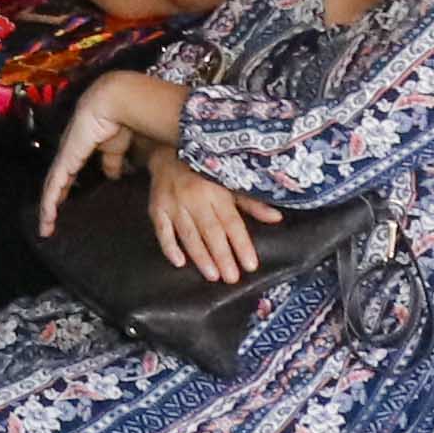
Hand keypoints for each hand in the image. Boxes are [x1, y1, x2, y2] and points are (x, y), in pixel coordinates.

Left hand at [35, 72, 157, 227]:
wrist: (116, 104)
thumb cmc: (120, 121)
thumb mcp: (117, 149)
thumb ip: (112, 162)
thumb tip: (113, 176)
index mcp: (81, 150)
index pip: (67, 175)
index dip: (65, 191)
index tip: (62, 206)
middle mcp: (69, 153)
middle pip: (56, 183)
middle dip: (52, 204)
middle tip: (49, 224)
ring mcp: (65, 157)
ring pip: (52, 188)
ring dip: (48, 209)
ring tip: (46, 228)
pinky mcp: (66, 160)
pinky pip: (54, 186)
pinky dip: (50, 203)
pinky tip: (48, 217)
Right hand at [145, 153, 260, 282]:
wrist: (168, 154)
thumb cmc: (203, 172)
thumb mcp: (229, 182)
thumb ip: (251, 203)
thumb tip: (276, 218)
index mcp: (217, 191)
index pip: (232, 222)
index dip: (241, 244)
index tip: (250, 265)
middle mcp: (195, 197)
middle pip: (211, 231)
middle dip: (222, 256)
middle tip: (231, 278)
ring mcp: (174, 203)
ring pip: (189, 234)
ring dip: (201, 257)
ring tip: (212, 276)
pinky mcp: (157, 208)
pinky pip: (162, 231)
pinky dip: (169, 247)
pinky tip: (179, 262)